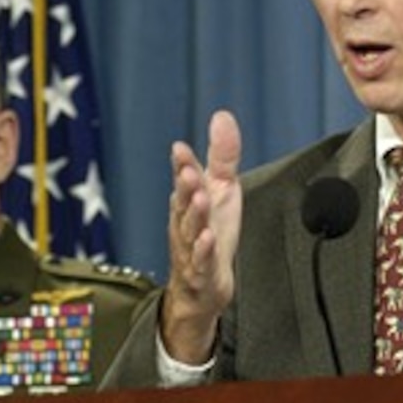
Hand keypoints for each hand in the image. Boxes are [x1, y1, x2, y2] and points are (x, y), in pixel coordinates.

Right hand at [160, 110, 242, 364]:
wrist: (203, 287)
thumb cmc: (210, 231)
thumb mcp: (221, 189)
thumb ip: (222, 155)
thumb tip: (222, 115)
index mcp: (188, 200)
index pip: (184, 179)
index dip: (182, 165)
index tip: (180, 149)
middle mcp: (185, 221)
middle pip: (183, 202)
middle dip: (186, 187)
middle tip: (190, 172)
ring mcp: (191, 248)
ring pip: (190, 230)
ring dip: (195, 215)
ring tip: (202, 199)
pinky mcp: (202, 272)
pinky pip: (201, 261)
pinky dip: (203, 250)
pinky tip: (208, 238)